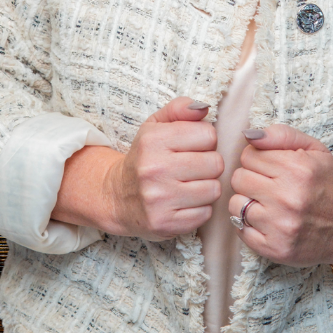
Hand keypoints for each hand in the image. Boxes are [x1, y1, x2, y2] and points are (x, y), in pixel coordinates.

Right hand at [102, 97, 223, 240]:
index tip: (193, 146)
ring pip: (214, 189)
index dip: (205, 140)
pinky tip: (185, 201)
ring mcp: (160, 199)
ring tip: (190, 183)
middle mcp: (155, 170)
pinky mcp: (166, 224)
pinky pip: (205, 213)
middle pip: (215, 163)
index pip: (208, 135)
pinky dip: (200, 208)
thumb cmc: (144, 157)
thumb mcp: (155, 125)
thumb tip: (204, 108)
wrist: (117, 197)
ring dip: (206, 186)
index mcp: (154, 140)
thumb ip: (180, 109)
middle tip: (193, 167)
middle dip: (208, 164)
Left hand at [228, 124, 332, 267]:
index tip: (270, 166)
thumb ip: (280, 135)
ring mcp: (280, 226)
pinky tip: (266, 220)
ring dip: (248, 201)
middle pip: (238, 178)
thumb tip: (248, 134)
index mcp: (297, 168)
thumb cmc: (327, 184)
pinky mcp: (274, 249)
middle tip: (268, 184)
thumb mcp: (313, 149)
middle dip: (251, 178)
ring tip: (267, 202)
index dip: (257, 158)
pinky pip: (240, 229)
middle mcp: (287, 197)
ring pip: (235, 204)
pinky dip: (248, 224)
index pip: (248, 155)